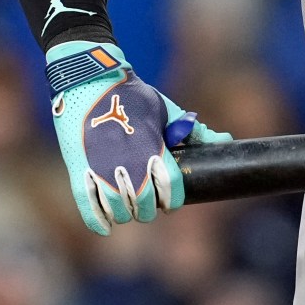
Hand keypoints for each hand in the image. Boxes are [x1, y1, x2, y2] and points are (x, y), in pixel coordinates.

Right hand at [46, 41, 229, 234]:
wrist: (87, 78)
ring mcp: (101, 169)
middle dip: (148, 209)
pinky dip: (99, 221)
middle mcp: (128, 164)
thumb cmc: (131, 93)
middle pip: (145, 207)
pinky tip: (106, 227)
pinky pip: (90, 207)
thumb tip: (225, 140)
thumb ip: (192, 130)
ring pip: (119, 211)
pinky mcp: (79, 170)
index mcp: (153, 149)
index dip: (170, 200)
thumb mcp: (164, 108)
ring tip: (127, 207)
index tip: (168, 199)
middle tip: (147, 203)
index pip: (170, 192)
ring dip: (126, 213)